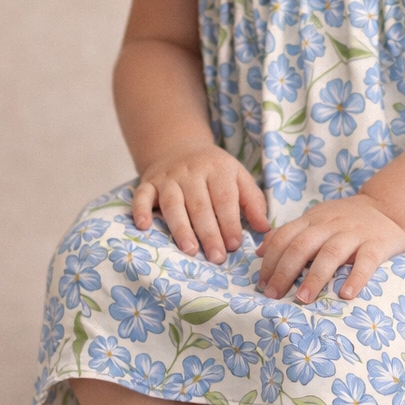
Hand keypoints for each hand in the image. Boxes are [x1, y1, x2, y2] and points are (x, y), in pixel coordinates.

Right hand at [133, 144, 269, 262]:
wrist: (179, 147)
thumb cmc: (214, 172)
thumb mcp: (238, 177)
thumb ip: (253, 202)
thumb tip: (264, 228)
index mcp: (218, 169)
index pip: (224, 198)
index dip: (230, 222)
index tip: (235, 245)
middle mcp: (192, 171)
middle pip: (200, 205)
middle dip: (209, 233)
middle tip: (217, 257)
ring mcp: (168, 177)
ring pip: (173, 204)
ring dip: (181, 228)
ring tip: (190, 250)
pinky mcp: (148, 182)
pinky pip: (142, 196)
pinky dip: (140, 210)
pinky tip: (144, 227)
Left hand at [255, 196, 404, 303]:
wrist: (388, 207)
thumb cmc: (346, 219)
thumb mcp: (315, 219)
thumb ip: (288, 233)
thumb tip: (259, 252)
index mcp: (312, 219)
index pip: (284, 237)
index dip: (270, 261)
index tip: (261, 284)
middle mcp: (330, 225)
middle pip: (302, 246)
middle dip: (284, 272)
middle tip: (274, 295)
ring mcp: (354, 234)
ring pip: (330, 254)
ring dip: (314, 278)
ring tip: (303, 299)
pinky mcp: (377, 244)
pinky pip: (366, 261)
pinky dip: (356, 278)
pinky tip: (346, 295)